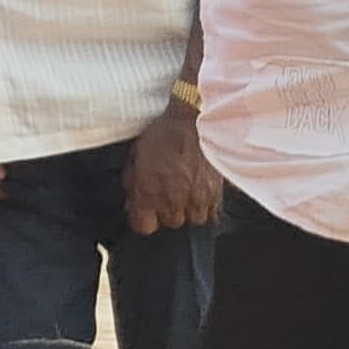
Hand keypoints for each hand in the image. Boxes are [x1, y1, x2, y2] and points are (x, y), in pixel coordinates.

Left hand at [123, 99, 222, 234]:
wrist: (193, 121)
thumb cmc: (163, 135)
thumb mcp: (136, 158)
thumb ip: (132, 184)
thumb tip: (132, 202)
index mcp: (149, 194)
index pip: (144, 227)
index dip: (143, 219)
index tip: (145, 211)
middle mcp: (173, 201)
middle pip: (169, 223)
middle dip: (166, 210)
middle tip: (167, 192)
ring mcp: (196, 199)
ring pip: (192, 220)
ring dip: (187, 209)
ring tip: (185, 190)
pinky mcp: (216, 194)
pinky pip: (211, 212)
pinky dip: (205, 204)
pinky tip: (199, 189)